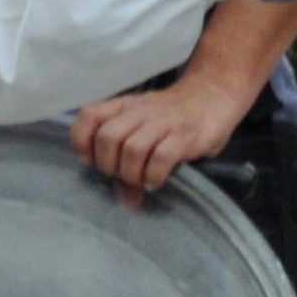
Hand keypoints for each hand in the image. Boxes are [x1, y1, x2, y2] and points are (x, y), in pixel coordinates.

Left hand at [68, 73, 248, 206]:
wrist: (214, 95)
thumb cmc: (173, 116)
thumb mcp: (146, 128)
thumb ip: (129, 159)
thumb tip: (125, 202)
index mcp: (123, 106)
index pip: (88, 115)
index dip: (82, 141)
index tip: (91, 160)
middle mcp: (139, 111)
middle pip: (107, 137)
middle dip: (108, 165)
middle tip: (121, 175)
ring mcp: (163, 122)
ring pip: (132, 148)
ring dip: (131, 174)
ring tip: (140, 181)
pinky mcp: (185, 135)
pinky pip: (161, 157)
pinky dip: (153, 176)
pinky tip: (156, 182)